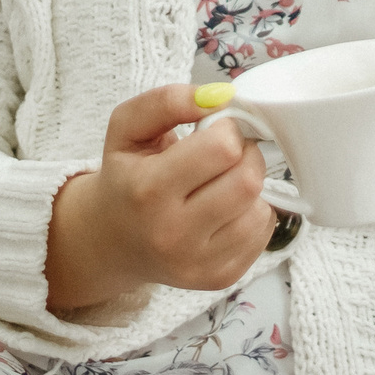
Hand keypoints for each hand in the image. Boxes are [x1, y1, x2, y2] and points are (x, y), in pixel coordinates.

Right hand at [45, 84, 274, 309]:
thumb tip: (220, 96)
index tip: (214, 130)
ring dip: (251, 186)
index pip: (222, 149)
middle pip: (248, 180)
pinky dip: (253, 214)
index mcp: (147, 190)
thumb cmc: (124, 177)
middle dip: (245, 155)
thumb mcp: (127, 129)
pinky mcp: (220, 279)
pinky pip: (264, 234)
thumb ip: (166, 101)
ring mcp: (198, 263)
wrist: (110, 241)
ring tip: (222, 182)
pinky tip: (225, 209)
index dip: (227, 129)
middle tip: (226, 153)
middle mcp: (172, 233)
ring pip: (261, 209)